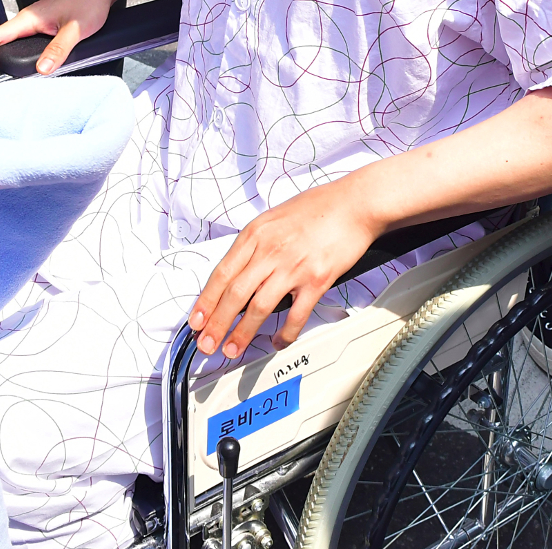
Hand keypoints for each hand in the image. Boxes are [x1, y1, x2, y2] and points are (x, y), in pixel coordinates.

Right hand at [0, 0, 112, 78]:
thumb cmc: (89, 2)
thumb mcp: (76, 29)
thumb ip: (59, 48)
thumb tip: (41, 70)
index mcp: (29, 18)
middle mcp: (28, 20)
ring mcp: (36, 23)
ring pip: (11, 43)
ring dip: (1, 59)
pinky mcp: (44, 26)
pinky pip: (23, 42)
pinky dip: (15, 55)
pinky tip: (18, 66)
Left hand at [188, 179, 379, 358]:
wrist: (355, 203)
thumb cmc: (319, 207)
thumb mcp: (274, 217)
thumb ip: (256, 242)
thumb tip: (239, 270)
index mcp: (256, 233)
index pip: (221, 273)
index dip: (206, 301)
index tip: (196, 320)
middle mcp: (270, 250)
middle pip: (234, 294)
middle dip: (216, 324)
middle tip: (207, 344)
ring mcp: (293, 267)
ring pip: (258, 308)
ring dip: (242, 333)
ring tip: (232, 349)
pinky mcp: (316, 280)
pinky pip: (296, 315)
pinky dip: (285, 333)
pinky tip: (278, 341)